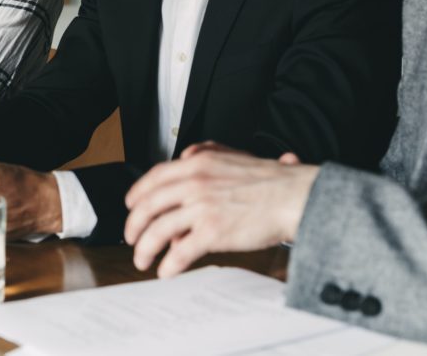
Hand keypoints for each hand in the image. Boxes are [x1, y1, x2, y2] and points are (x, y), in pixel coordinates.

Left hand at [124, 146, 318, 278]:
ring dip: (145, 248)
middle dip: (133, 225)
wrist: (296, 197)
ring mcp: (202, 208)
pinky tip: (166, 271)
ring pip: (158, 230)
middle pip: (148, 205)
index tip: (131, 205)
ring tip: (142, 259)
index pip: (154, 177)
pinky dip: (168, 265)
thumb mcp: (233, 157)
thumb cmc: (272, 181)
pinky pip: (180, 252)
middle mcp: (195, 182)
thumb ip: (206, 156)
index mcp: (198, 163)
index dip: (137, 193)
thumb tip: (186, 159)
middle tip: (130, 237)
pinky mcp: (213, 232)